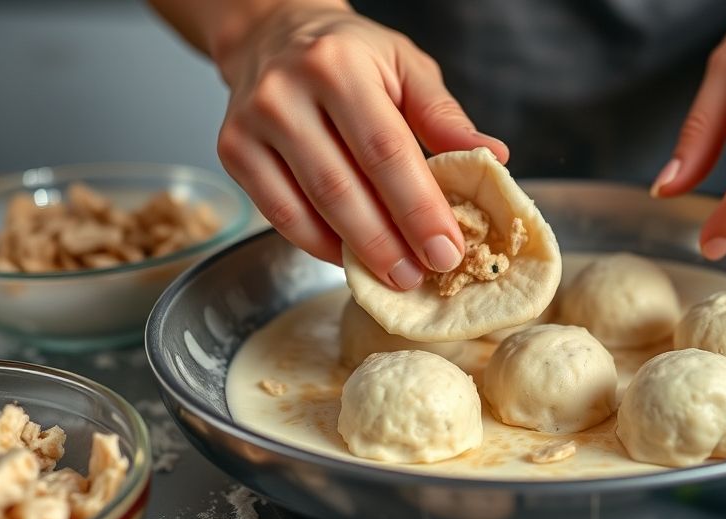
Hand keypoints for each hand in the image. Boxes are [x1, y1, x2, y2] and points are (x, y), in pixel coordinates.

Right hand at [213, 1, 507, 287]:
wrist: (275, 34)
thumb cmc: (350, 54)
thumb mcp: (405, 66)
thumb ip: (443, 115)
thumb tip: (493, 157)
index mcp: (339, 66)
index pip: (385, 150)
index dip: (418, 207)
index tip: (447, 250)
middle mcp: (286, 94)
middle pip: (343, 186)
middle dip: (388, 242)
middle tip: (421, 276)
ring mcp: (251, 125)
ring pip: (309, 207)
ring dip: (356, 251)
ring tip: (394, 276)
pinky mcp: (232, 151)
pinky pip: (279, 214)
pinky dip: (318, 244)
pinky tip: (350, 257)